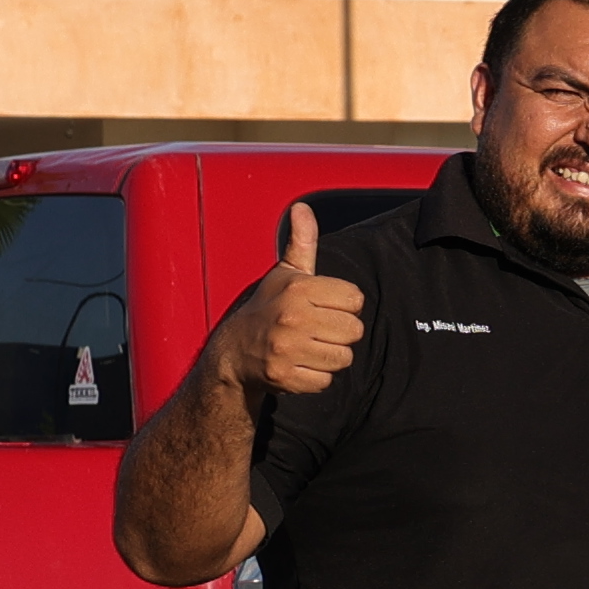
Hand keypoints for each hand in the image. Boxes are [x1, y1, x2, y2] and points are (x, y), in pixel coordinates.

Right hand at [218, 202, 367, 400]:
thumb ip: (302, 242)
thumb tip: (302, 207)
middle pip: (354, 330)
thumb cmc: (267, 308)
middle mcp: (292, 317)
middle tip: (315, 329)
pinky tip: (299, 365)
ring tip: (307, 347)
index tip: (322, 306)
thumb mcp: (285, 273)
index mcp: (298, 289)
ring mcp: (287, 349)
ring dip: (329, 356)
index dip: (342, 304)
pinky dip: (316, 377)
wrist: (232, 353)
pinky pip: (326, 381)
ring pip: (344, 358)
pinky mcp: (285, 377)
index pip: (355, 299)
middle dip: (339, 332)